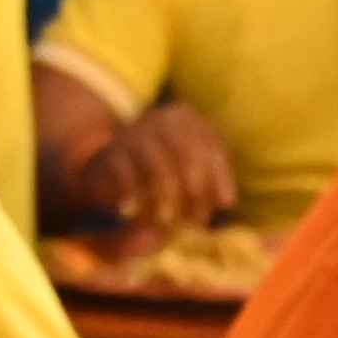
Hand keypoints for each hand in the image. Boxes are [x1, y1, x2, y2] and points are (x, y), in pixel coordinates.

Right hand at [100, 106, 241, 235]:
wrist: (113, 162)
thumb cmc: (166, 169)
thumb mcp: (193, 170)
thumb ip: (212, 181)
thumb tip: (227, 201)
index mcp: (187, 118)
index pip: (210, 146)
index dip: (221, 176)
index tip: (226, 204)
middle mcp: (161, 119)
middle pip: (185, 152)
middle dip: (194, 188)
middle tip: (195, 219)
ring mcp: (134, 132)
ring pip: (155, 162)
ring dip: (164, 194)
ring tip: (165, 219)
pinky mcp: (111, 151)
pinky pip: (124, 171)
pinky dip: (129, 193)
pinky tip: (131, 211)